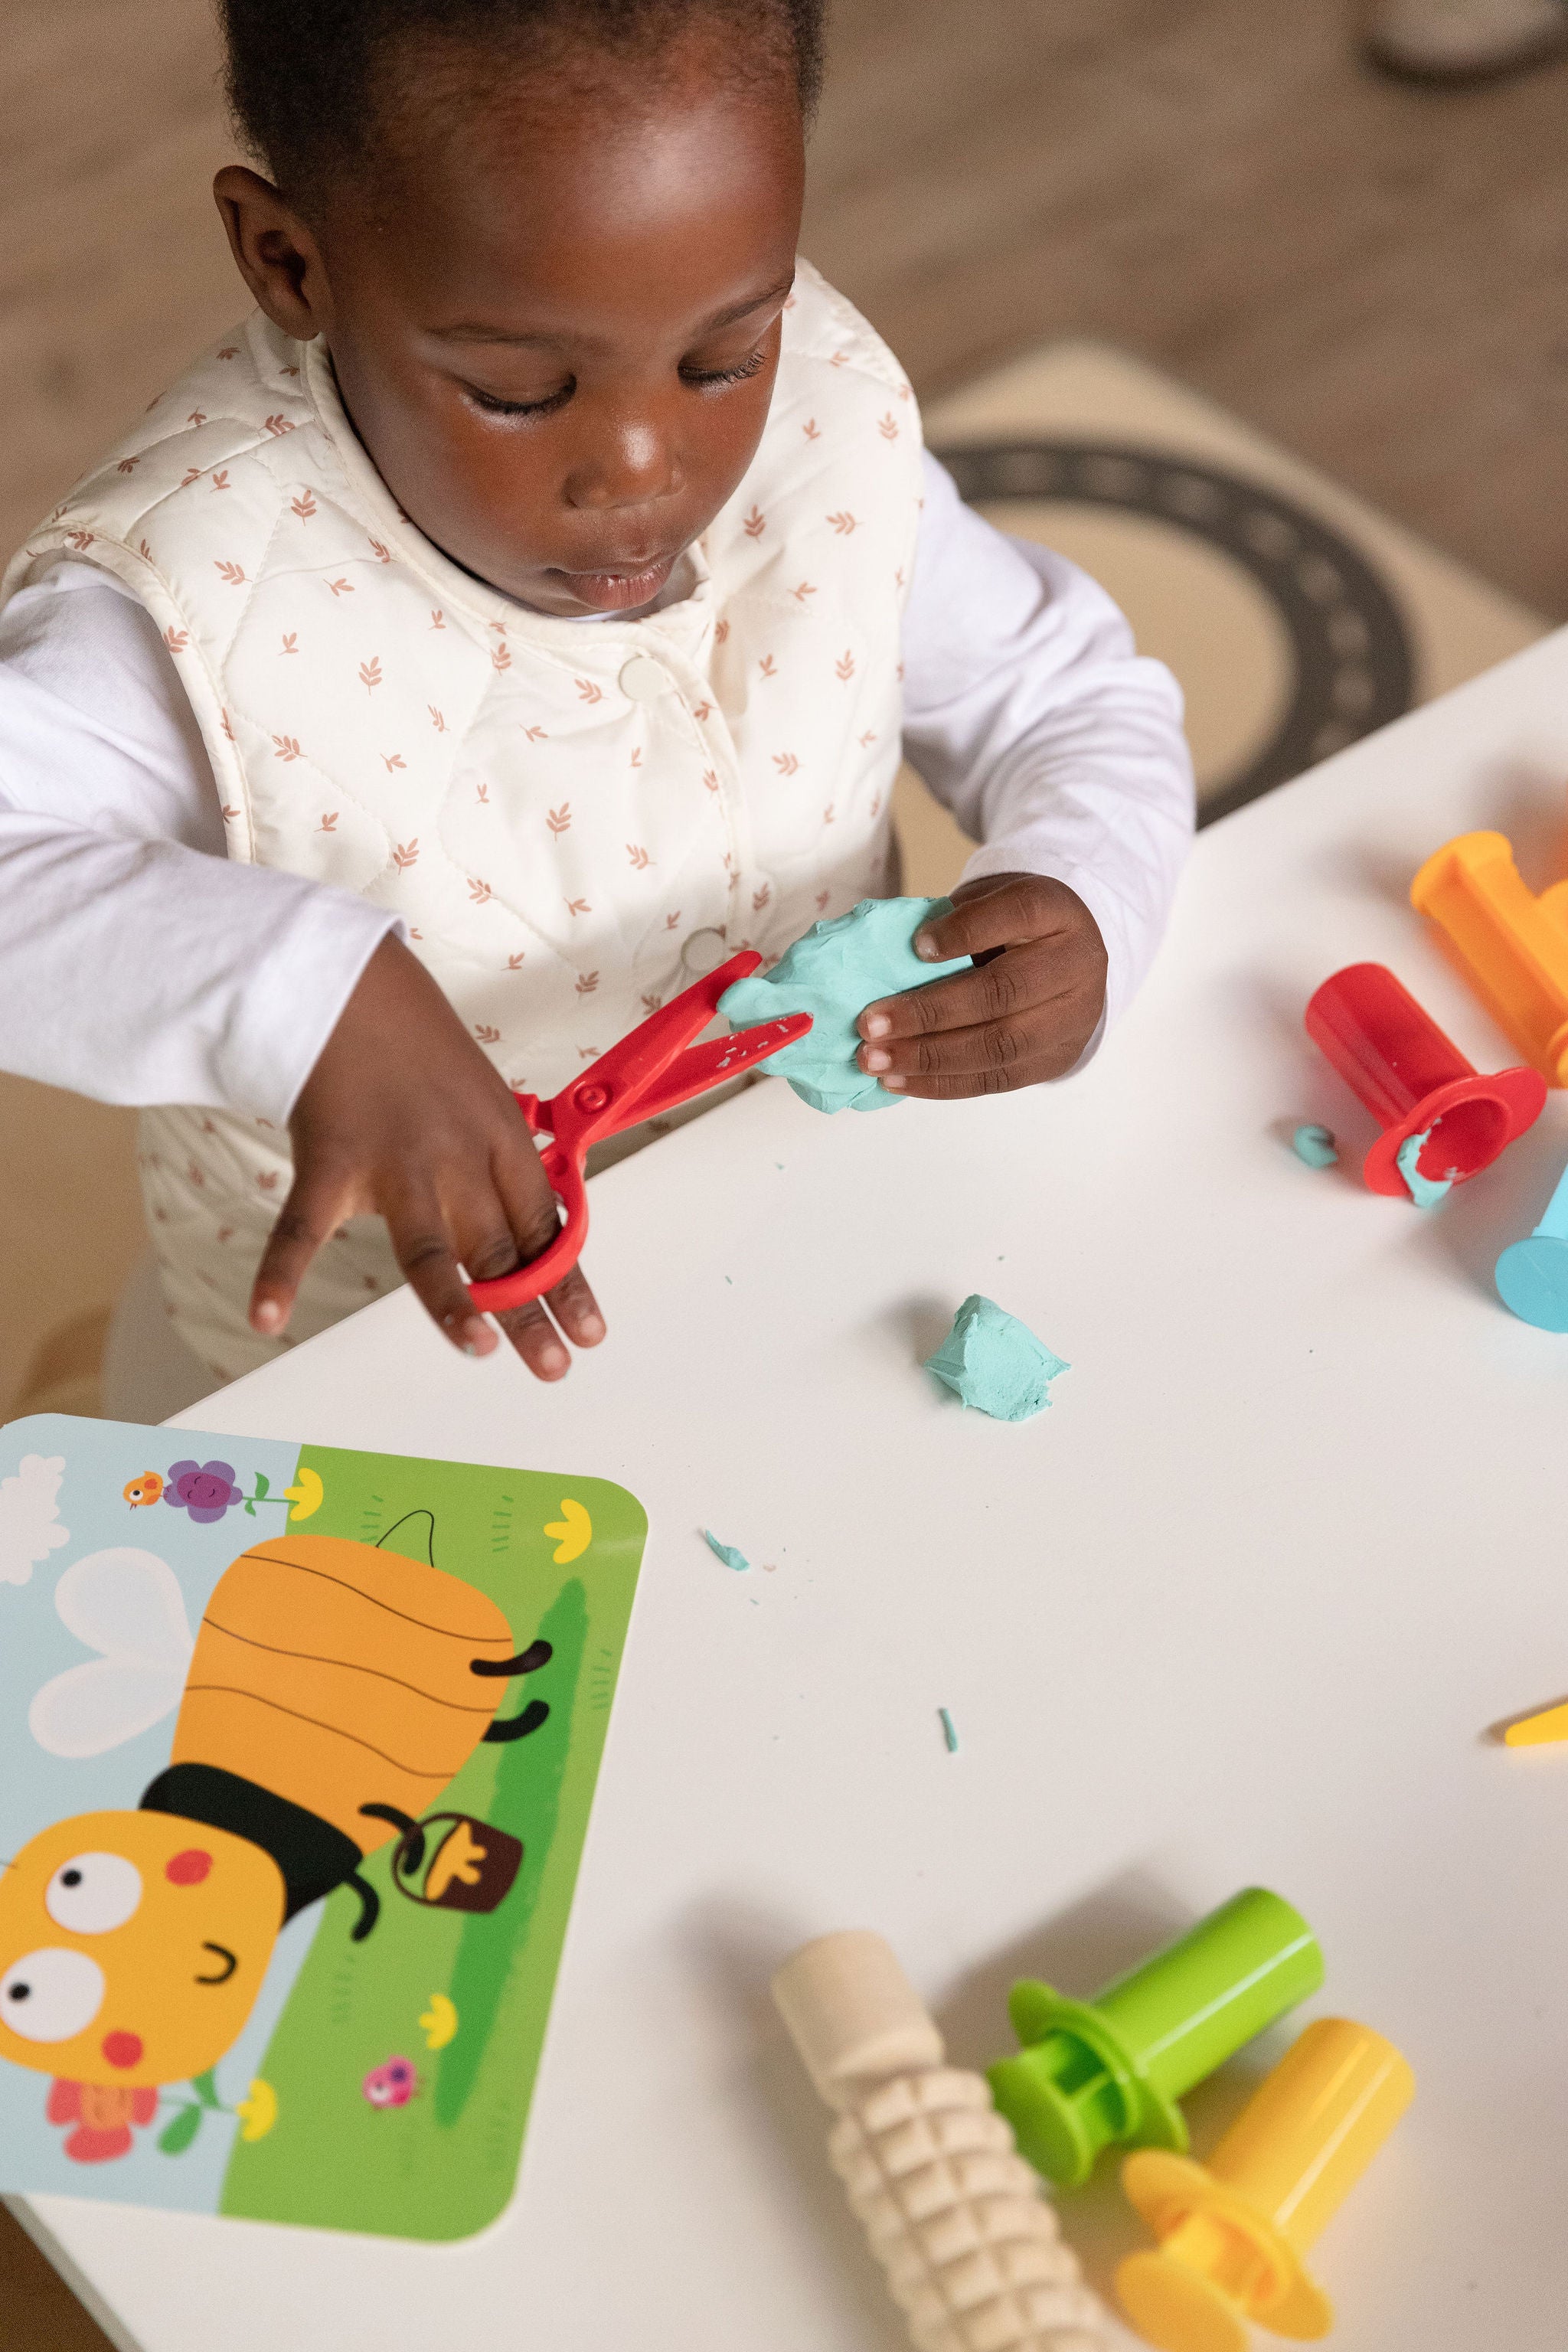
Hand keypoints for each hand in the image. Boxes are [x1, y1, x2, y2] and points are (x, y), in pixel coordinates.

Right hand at [249, 935, 604, 1378]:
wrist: (353, 989)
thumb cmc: (420, 1052)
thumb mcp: (483, 1101)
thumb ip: (499, 1171)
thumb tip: (529, 1238)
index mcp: (500, 1142)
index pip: (543, 1225)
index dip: (567, 1282)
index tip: (589, 1332)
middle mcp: (455, 1158)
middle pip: (499, 1246)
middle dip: (528, 1311)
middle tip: (553, 1365)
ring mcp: (392, 1163)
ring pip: (427, 1246)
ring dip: (454, 1301)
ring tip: (478, 1348)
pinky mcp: (329, 1163)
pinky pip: (301, 1228)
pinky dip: (279, 1273)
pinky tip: (268, 1318)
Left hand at [856, 874, 1106, 1097]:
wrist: (1070, 963)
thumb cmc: (1012, 929)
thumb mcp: (990, 906)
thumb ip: (951, 924)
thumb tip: (884, 961)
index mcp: (1057, 911)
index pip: (1017, 914)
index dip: (966, 931)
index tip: (915, 945)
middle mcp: (1077, 964)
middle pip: (1002, 992)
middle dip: (929, 1012)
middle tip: (869, 1024)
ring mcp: (1074, 1018)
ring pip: (999, 1045)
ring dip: (928, 1057)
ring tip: (875, 1060)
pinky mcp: (1056, 1060)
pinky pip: (996, 1080)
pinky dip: (942, 1083)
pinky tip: (899, 1080)